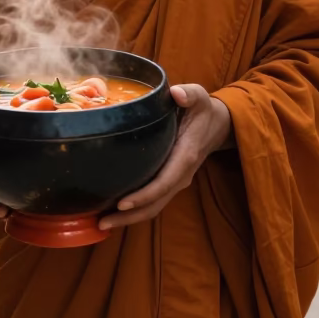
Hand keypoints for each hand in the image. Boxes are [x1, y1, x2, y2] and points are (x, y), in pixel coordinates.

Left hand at [98, 85, 232, 230]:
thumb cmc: (202, 110)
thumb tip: (177, 93)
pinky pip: (152, 201)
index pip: (164, 182)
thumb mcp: (199, 97)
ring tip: (101, 223)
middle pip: (155, 204)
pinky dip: (134, 210)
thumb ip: (189, 94)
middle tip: (101, 223)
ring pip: (153, 207)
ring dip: (128, 218)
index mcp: (184, 156)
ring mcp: (175, 181)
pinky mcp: (169, 182)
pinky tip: (112, 211)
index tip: (121, 203)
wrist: (217, 125)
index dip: (143, 195)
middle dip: (129, 216)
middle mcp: (180, 174)